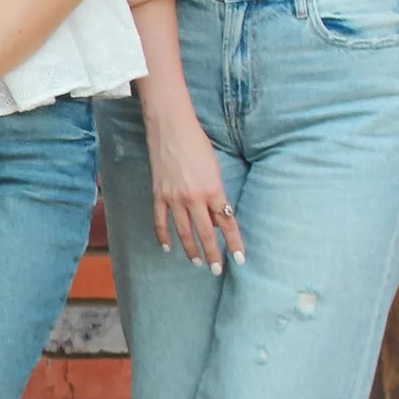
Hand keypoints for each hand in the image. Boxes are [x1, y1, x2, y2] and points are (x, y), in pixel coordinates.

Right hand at [144, 107, 244, 272]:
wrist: (170, 129)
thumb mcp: (215, 170)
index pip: (228, 223)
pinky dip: (163, 236)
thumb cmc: (198, 145)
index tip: (239, 259)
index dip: (234, 243)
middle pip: (206, 232)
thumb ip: (217, 195)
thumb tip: (218, 218)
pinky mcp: (158, 195)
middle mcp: (194, 197)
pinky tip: (167, 248)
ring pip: (183, 231)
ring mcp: (173, 197)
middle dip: (213, 253)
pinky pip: (160, 221)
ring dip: (191, 249)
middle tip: (217, 269)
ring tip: (197, 262)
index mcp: (213, 190)